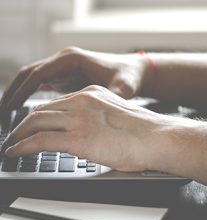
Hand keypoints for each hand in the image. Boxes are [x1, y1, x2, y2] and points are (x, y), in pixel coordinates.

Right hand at [0, 47, 154, 119]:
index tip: (9, 108)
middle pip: (29, 74)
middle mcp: (65, 60)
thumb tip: (102, 112)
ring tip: (8, 116)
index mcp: (72, 58)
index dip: (22, 91)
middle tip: (1, 115)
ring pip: (33, 79)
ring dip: (19, 95)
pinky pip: (42, 84)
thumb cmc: (129, 77)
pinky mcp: (66, 76)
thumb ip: (111, 97)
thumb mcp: (123, 88)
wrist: (136, 71)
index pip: (38, 73)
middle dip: (14, 93)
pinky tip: (26, 114)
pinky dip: (32, 96)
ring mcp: (64, 67)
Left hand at [1, 85, 166, 171]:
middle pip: (42, 109)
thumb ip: (102, 120)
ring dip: (18, 134)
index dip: (42, 114)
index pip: (58, 102)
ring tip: (12, 144)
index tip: (36, 123)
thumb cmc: (147, 133)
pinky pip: (38, 140)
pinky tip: (15, 152)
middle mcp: (83, 101)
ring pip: (34, 122)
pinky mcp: (77, 138)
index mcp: (94, 95)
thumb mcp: (120, 116)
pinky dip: (22, 146)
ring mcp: (78, 118)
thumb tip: (96, 135)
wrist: (158, 138)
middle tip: (17, 134)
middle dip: (25, 123)